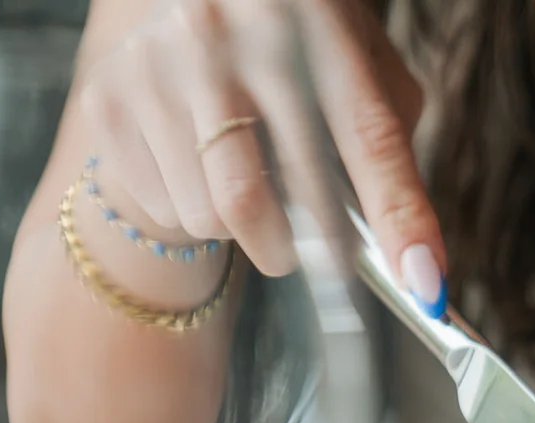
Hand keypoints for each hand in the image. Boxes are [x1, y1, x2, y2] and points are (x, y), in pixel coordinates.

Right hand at [77, 0, 446, 309]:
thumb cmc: (295, 44)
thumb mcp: (358, 66)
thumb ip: (390, 152)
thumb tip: (423, 270)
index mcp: (310, 16)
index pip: (366, 135)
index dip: (398, 216)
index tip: (423, 285)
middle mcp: (226, 32)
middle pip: (260, 196)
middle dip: (302, 255)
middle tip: (316, 258)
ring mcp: (159, 62)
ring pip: (211, 215)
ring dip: (245, 231)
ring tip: (251, 186)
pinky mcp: (110, 94)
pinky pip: (165, 208)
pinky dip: (194, 212)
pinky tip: (200, 167)